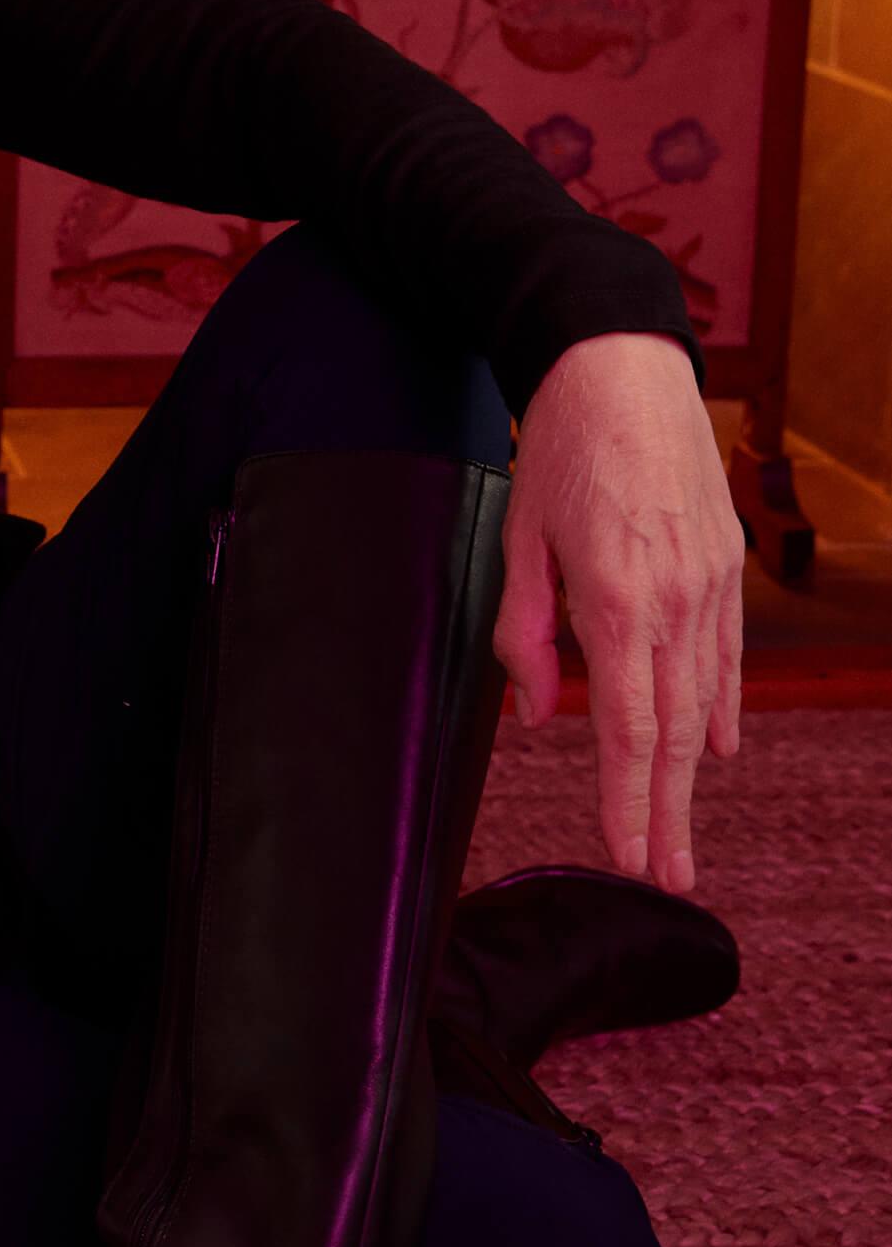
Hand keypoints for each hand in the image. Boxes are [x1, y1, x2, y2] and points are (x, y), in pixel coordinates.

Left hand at [493, 333, 743, 893]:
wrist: (622, 367)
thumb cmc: (560, 447)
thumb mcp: (519, 538)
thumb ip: (527, 633)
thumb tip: (544, 714)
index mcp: (618, 601)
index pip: (626, 728)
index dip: (627, 801)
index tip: (629, 858)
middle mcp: (677, 601)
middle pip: (673, 732)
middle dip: (667, 813)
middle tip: (667, 878)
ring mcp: (710, 585)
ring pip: (704, 699)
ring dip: (691, 775)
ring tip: (683, 835)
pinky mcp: (724, 565)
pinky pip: (727, 655)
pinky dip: (723, 708)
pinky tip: (718, 752)